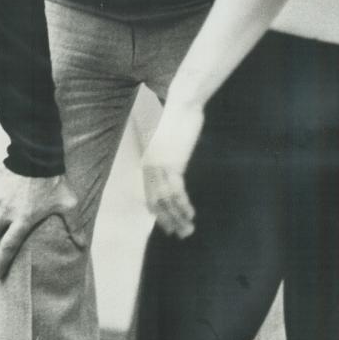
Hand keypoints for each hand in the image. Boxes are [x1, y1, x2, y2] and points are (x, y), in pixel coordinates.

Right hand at [0, 163, 78, 280]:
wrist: (38, 154)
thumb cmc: (55, 181)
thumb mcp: (69, 204)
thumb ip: (74, 225)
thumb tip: (83, 244)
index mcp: (22, 220)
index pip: (7, 249)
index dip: (0, 265)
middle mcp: (5, 212)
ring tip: (0, 220)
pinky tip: (0, 199)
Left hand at [141, 97, 203, 239]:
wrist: (182, 105)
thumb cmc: (179, 121)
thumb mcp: (171, 143)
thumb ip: (171, 157)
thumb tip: (175, 169)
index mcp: (147, 163)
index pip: (150, 195)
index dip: (159, 213)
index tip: (168, 225)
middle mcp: (149, 167)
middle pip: (156, 202)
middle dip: (168, 221)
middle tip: (179, 234)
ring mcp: (159, 166)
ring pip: (166, 201)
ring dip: (177, 218)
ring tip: (188, 230)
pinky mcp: (172, 164)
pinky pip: (176, 192)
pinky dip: (183, 205)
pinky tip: (191, 214)